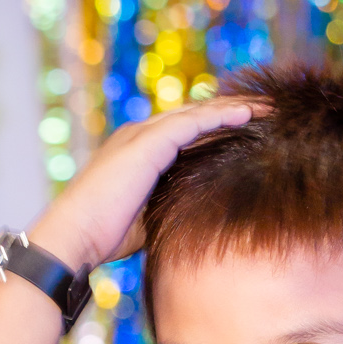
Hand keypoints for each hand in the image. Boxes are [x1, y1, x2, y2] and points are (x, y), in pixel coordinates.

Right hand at [28, 97, 258, 272]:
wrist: (75, 235)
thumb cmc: (105, 236)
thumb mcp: (147, 218)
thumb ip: (169, 206)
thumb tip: (196, 218)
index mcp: (141, 152)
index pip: (187, 133)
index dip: (218, 130)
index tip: (249, 132)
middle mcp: (141, 136)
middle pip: (195, 116)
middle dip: (231, 112)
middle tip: (267, 110)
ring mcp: (143, 136)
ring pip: (197, 114)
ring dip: (233, 109)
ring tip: (266, 107)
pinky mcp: (147, 143)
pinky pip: (191, 123)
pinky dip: (219, 117)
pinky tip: (246, 115)